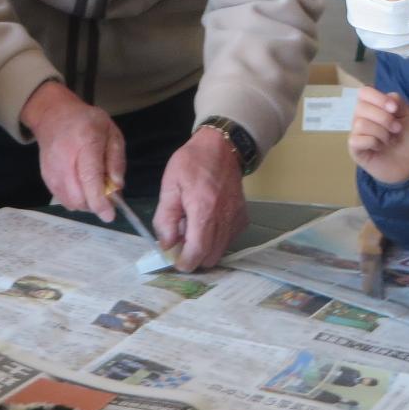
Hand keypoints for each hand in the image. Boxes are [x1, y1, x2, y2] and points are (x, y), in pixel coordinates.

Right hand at [21, 82, 123, 218]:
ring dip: (87, 204)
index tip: (109, 215)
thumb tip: (117, 186)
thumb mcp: (111, 132)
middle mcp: (65, 158)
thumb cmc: (87, 122)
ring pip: (71, 202)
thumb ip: (116, 159)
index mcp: (85, 142)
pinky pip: (63, 200)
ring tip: (95, 189)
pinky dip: (77, 201)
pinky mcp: (46, 178)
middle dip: (96, 204)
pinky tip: (83, 188)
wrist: (53, 116)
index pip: (89, 177)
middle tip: (108, 196)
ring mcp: (52, 170)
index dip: (99, 199)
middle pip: (79, 195)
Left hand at [153, 129, 248, 271]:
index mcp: (204, 210)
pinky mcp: (242, 218)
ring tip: (193, 229)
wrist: (222, 147)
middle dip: (194, 256)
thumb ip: (165, 218)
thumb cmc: (192, 163)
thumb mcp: (170, 186)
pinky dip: (216, 240)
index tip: (174, 258)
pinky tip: (207, 223)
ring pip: (220, 251)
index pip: (197, 252)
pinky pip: (228, 240)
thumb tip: (166, 245)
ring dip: (205, 248)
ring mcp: (236, 219)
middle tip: (181, 241)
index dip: (184, 262)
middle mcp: (224, 219)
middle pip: (210, 258)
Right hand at [348, 87, 408, 185]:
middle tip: (396, 129)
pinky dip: (373, 142)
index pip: (364, 92)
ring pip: (360, 124)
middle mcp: (360, 118)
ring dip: (381, 132)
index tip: (394, 109)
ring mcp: (356, 133)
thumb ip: (399, 102)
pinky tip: (379, 147)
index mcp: (372, 106)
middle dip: (384, 118)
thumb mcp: (407, 116)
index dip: (378, 98)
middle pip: (361, 107)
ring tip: (389, 140)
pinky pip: (357, 139)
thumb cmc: (406, 138)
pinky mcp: (354, 149)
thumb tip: (388, 98)